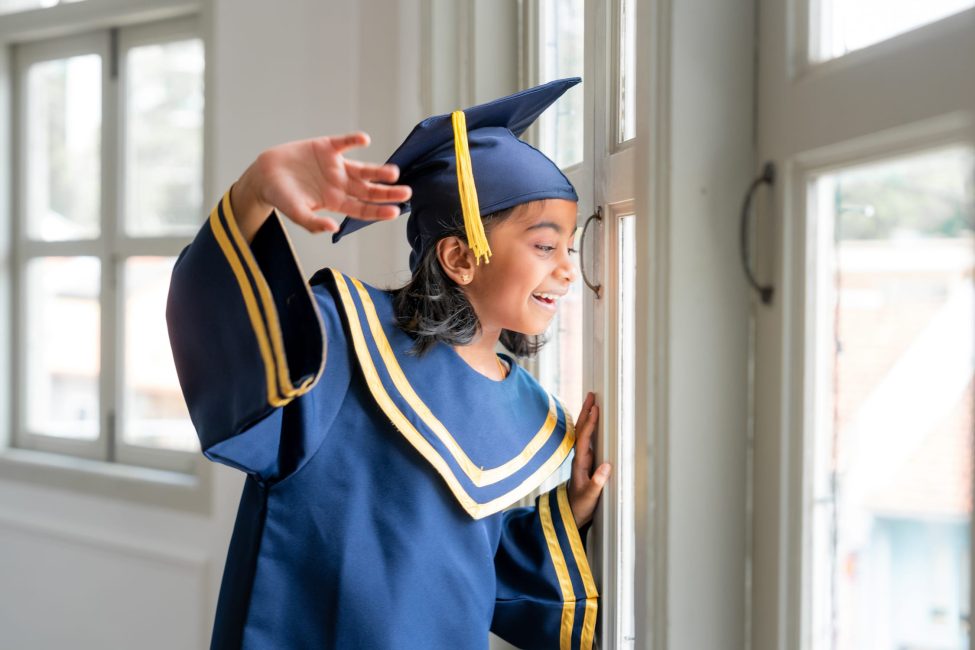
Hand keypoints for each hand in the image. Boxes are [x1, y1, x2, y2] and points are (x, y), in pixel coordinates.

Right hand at [233, 131, 411, 237]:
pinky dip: (353, 140)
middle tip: (406, 193)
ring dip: (378, 170)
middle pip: (369, 190)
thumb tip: (333, 229)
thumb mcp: (296, 213)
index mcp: (336, 202)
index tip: (395, 212)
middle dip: (387, 192)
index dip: (379, 211)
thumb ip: (313, 223)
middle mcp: (340, 184)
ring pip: (363, 169)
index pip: (363, 209)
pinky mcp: (326, 147)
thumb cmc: (281, 197)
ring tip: (394, 173)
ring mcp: (335, 166)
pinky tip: (364, 140)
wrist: (263, 175)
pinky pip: (343, 143)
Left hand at [566, 392, 610, 528]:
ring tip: (592, 402)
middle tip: (591, 395)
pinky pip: (586, 440)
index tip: (595, 409)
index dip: (590, 423)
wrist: (570, 515)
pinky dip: (589, 428)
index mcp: (580, 464)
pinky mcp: (584, 463)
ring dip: (586, 417)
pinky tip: (592, 422)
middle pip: (581, 431)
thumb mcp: (590, 498)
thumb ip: (597, 483)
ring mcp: (581, 460)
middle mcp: (579, 459)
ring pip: (583, 433)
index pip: (584, 439)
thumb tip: (606, 466)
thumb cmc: (580, 507)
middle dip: (586, 412)